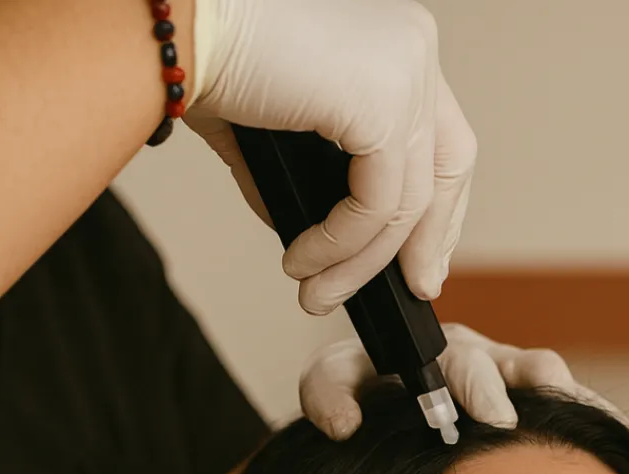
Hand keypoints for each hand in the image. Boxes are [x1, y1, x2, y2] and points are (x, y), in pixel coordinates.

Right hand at [187, 0, 475, 315]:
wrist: (178, 25)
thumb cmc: (209, 50)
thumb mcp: (273, 127)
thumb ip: (304, 176)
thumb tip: (312, 239)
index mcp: (395, 41)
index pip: (442, 136)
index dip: (438, 205)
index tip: (421, 258)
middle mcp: (413, 46)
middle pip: (449, 166)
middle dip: (428, 241)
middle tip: (408, 291)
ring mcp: (405, 71)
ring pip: (407, 200)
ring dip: (361, 262)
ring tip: (318, 292)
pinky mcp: (383, 103)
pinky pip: (376, 205)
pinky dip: (341, 246)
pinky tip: (304, 260)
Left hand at [299, 323, 586, 440]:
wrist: (376, 399)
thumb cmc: (357, 388)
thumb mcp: (331, 381)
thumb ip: (326, 394)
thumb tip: (345, 425)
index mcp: (433, 350)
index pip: (458, 361)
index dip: (477, 387)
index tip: (493, 419)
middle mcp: (476, 357)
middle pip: (509, 367)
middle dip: (514, 395)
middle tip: (513, 426)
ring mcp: (506, 377)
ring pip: (545, 376)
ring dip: (564, 396)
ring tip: (587, 423)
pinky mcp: (528, 401)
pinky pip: (565, 403)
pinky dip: (589, 414)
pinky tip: (605, 442)